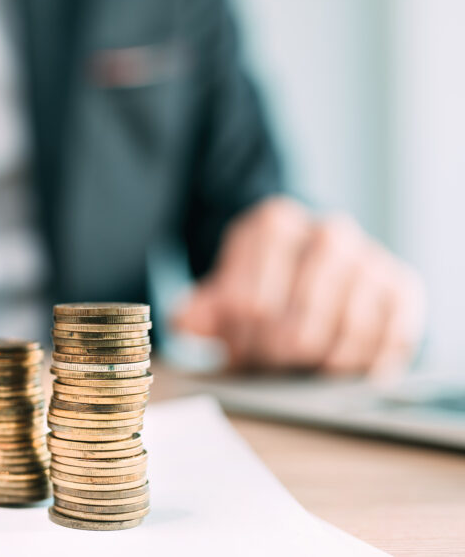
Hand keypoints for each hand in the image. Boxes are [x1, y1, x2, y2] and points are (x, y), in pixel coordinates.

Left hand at [173, 197, 424, 376]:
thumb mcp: (222, 294)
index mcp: (272, 224)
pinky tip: (337, 364)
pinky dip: (360, 364)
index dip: (239, 339)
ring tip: (299, 362)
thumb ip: (199, 311)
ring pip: (343, 336)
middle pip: (296, 327)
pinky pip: (386, 341)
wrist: (311, 273)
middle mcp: (327, 231)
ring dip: (317, 364)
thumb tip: (186, 322)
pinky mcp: (402, 286)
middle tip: (268, 361)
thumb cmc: (262, 289)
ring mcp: (369, 257)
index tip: (236, 346)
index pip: (248, 305)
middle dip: (277, 356)